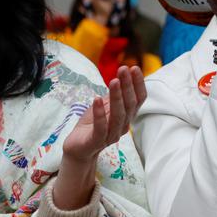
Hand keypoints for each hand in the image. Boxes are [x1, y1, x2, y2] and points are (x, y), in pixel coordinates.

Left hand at [54, 66, 146, 209]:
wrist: (78, 148)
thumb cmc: (92, 125)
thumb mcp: (104, 105)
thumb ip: (114, 94)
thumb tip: (124, 72)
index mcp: (127, 116)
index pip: (138, 100)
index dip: (138, 84)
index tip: (134, 68)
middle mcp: (122, 126)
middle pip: (130, 105)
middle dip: (128, 86)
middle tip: (123, 69)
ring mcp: (110, 135)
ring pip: (118, 116)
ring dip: (117, 97)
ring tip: (114, 81)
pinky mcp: (96, 141)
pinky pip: (101, 128)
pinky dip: (100, 113)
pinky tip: (97, 99)